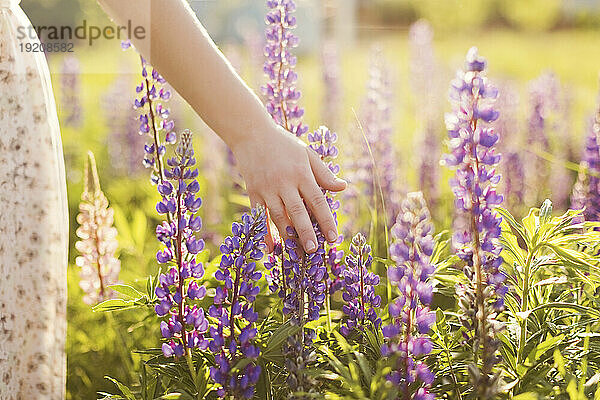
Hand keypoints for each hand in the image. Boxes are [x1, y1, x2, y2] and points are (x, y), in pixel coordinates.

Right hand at [231, 122, 345, 252]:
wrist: (251, 133)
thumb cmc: (284, 144)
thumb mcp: (307, 154)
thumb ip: (323, 173)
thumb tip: (343, 187)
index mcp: (301, 173)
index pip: (317, 200)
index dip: (326, 220)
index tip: (333, 238)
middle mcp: (285, 182)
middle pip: (297, 212)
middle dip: (306, 233)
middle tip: (314, 251)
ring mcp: (267, 188)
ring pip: (279, 217)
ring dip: (288, 236)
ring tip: (297, 254)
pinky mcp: (254, 192)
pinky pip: (260, 216)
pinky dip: (265, 233)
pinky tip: (272, 248)